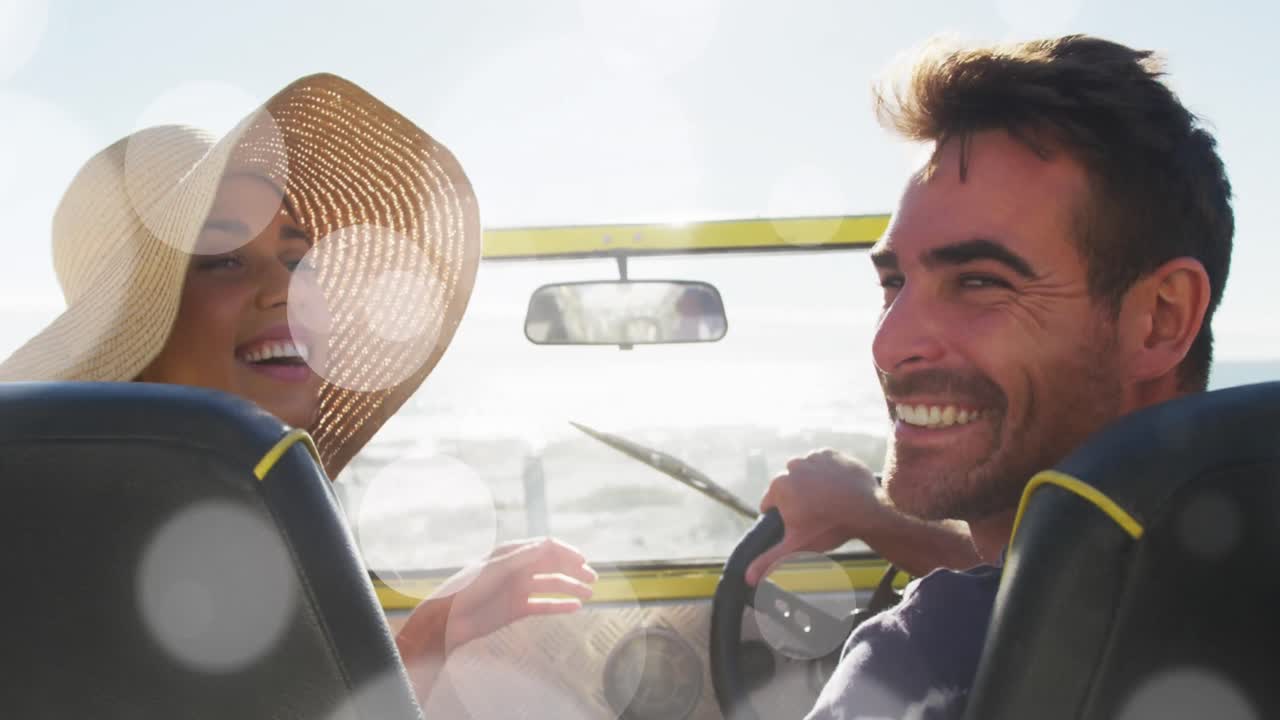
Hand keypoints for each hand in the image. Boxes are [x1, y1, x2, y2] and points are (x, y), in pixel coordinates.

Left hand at [395, 537, 596, 695]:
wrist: (447, 620)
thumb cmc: (466, 589)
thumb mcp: (493, 570)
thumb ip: (520, 558)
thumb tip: (547, 544)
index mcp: (512, 553)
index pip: (546, 547)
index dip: (565, 552)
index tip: (583, 560)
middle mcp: (518, 569)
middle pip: (553, 566)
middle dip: (573, 569)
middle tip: (592, 578)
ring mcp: (519, 589)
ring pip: (552, 585)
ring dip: (571, 588)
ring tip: (589, 594)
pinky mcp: (518, 609)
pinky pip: (544, 605)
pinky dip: (560, 606)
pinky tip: (575, 607)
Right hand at [745, 449, 884, 585]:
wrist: (868, 510)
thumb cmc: (830, 527)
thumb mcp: (797, 546)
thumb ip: (770, 560)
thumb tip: (747, 578)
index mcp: (779, 486)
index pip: (770, 504)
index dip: (782, 517)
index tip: (799, 524)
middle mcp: (793, 466)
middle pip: (788, 487)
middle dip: (797, 500)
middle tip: (816, 516)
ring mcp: (814, 458)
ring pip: (806, 474)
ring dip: (812, 485)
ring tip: (828, 502)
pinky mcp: (833, 455)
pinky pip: (824, 464)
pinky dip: (828, 474)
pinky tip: (837, 489)